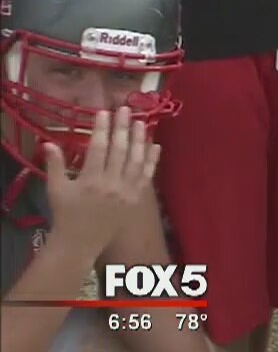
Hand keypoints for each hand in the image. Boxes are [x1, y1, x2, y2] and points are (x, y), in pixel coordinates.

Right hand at [44, 107, 160, 256]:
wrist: (80, 241)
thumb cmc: (65, 214)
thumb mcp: (56, 189)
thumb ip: (55, 165)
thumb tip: (49, 142)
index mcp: (90, 180)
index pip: (98, 148)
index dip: (102, 129)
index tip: (103, 112)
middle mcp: (111, 184)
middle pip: (120, 150)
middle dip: (122, 128)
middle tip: (124, 109)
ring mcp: (127, 192)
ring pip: (136, 161)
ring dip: (139, 140)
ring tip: (140, 122)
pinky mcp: (136, 199)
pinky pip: (147, 176)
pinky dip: (152, 160)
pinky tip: (155, 145)